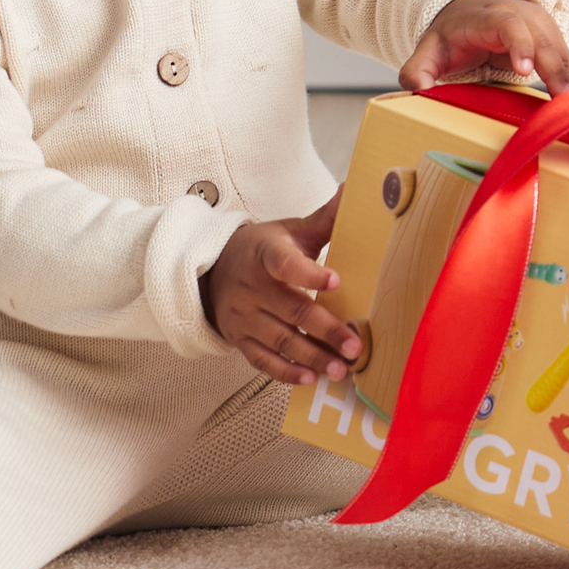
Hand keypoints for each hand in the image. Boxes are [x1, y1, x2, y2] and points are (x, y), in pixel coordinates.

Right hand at [199, 193, 363, 386]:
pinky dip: (287, 372)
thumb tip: (355, 190)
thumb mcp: (288, 231)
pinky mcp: (239, 339)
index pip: (285, 263)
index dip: (310, 273)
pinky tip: (311, 378)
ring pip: (281, 340)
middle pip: (292, 310)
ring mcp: (243, 316)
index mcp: (264, 254)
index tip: (337, 281)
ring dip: (312, 357)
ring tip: (341, 369)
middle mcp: (251, 287)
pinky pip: (263, 360)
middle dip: (326, 330)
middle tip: (355, 345)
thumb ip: (324, 218)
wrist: (213, 269)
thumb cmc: (263, 250)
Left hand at [399, 0, 568, 96]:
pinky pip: (568, 61)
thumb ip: (418, 69)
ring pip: (561, 50)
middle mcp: (522, 17)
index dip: (519, 45)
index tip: (524, 70)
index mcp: (490, 17)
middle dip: (554, 68)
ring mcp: (542, 27)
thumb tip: (417, 91)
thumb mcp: (430, 48)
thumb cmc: (454, 32)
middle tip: (563, 97)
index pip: (508, 25)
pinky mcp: (554, 41)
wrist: (473, 8)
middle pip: (543, 40)